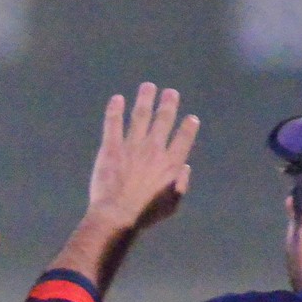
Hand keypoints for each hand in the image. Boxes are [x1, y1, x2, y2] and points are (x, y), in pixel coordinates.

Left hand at [86, 83, 199, 234]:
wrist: (117, 215)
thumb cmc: (146, 214)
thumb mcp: (172, 204)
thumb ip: (181, 184)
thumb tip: (185, 168)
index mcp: (171, 163)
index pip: (184, 138)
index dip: (188, 127)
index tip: (191, 118)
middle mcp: (154, 149)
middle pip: (164, 120)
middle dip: (168, 104)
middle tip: (170, 92)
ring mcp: (132, 145)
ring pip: (141, 115)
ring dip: (145, 99)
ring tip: (148, 86)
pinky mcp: (111, 147)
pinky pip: (113, 124)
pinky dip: (115, 110)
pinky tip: (116, 99)